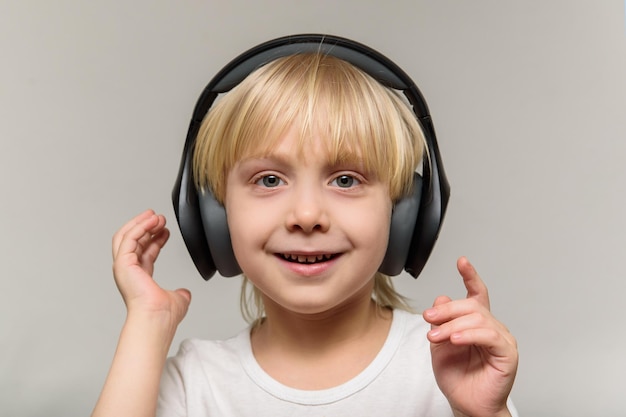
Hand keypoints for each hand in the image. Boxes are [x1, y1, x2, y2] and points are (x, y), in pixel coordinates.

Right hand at [112, 210, 190, 323]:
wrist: (157, 318)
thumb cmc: (163, 315)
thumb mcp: (177, 299)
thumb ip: (180, 293)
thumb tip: (184, 293)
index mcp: (139, 278)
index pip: (144, 251)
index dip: (155, 238)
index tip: (165, 229)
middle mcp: (129, 271)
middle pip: (132, 241)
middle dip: (145, 226)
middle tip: (158, 217)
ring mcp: (124, 266)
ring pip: (126, 236)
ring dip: (141, 223)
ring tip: (155, 215)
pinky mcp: (123, 263)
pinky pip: (129, 238)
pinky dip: (140, 226)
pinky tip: (152, 221)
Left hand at [423, 257, 517, 416]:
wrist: (466, 404)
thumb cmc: (456, 378)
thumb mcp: (439, 345)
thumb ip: (440, 322)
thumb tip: (442, 297)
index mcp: (476, 323)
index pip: (476, 294)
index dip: (470, 276)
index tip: (462, 261)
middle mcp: (491, 327)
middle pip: (471, 305)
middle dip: (446, 310)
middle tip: (428, 318)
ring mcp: (501, 339)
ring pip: (477, 318)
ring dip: (452, 325)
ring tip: (435, 337)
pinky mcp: (507, 353)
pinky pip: (489, 335)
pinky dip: (469, 335)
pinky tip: (455, 339)